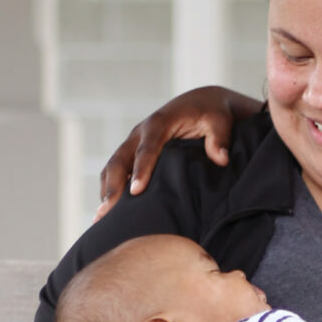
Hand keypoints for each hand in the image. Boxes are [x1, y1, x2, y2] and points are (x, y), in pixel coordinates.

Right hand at [96, 85, 259, 218]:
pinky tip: (108, 212)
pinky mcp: (132, 152)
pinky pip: (115, 171)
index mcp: (159, 123)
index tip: (136, 191)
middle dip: (113, 185)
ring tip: (101, 218)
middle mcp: (140, 132)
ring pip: (112, 167)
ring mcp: (133, 142)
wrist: (200, 103)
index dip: (141, 169)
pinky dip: (110, 189)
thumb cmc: (211, 113)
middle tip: (108, 211)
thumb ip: (219, 138)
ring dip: (106, 191)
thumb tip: (221, 159)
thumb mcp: (220, 120)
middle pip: (120, 159)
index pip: (147, 148)